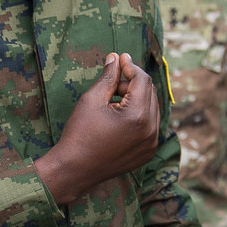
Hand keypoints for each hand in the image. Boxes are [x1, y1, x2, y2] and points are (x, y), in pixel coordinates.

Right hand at [35, 53, 160, 206]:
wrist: (74, 169)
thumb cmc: (80, 133)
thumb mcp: (92, 99)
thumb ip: (108, 77)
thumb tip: (116, 57)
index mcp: (138, 116)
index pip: (143, 80)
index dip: (131, 66)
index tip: (120, 59)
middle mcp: (151, 130)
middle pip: (150, 93)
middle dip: (133, 82)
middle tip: (113, 81)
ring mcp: (151, 144)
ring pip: (152, 109)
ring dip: (137, 99)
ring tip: (113, 100)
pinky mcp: (147, 153)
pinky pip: (150, 126)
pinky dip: (139, 116)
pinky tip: (119, 116)